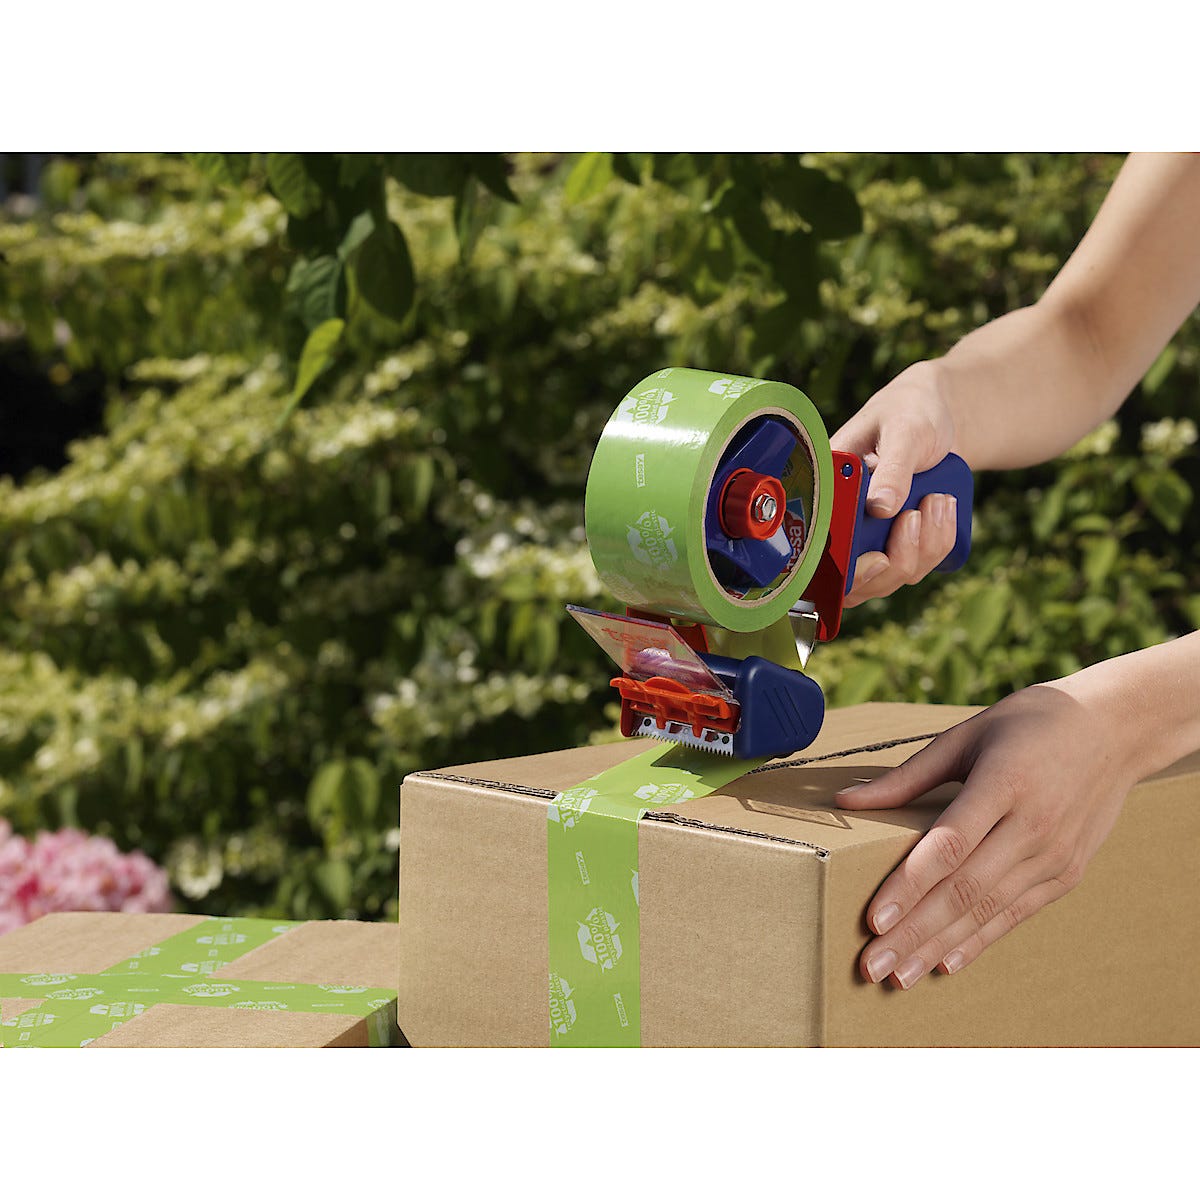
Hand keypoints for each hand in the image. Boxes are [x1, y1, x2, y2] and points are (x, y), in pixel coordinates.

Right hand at [830, 360, 960, 606]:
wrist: (938, 415)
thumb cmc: (910, 411)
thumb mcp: (903, 431)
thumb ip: (891, 468)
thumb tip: (879, 507)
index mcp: (826, 495)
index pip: (818, 555)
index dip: (844, 572)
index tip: (879, 558)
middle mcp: (842, 524)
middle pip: (857, 581)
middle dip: (898, 558)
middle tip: (917, 514)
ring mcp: (870, 536)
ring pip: (891, 577)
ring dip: (924, 547)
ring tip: (939, 500)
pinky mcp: (898, 541)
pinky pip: (917, 565)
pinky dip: (938, 543)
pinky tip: (944, 509)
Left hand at [834, 678, 1137, 987]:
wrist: (1114, 730)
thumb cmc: (1028, 724)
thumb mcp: (964, 736)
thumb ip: (907, 776)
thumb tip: (845, 800)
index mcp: (1003, 783)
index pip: (949, 845)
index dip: (909, 886)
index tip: (874, 921)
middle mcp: (1033, 825)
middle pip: (965, 889)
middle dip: (914, 933)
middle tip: (872, 966)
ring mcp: (1054, 854)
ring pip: (988, 911)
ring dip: (940, 947)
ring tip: (899, 977)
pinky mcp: (1066, 873)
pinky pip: (1015, 914)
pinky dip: (979, 941)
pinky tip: (946, 963)